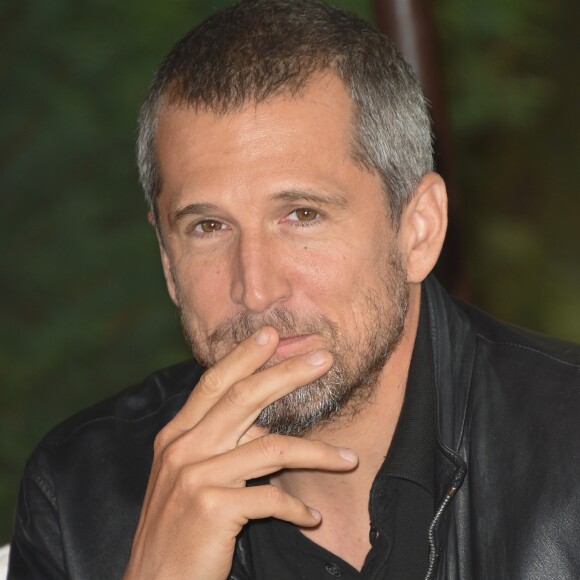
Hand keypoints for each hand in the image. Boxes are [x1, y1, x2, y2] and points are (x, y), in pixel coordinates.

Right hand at [123, 326, 357, 579]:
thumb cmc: (176, 530)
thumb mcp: (185, 478)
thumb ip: (216, 445)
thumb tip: (262, 423)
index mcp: (175, 436)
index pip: (214, 383)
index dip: (244, 356)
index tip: (272, 335)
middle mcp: (183, 449)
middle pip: (244, 397)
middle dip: (288, 373)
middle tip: (323, 358)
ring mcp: (196, 477)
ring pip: (272, 447)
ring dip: (319, 454)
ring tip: (349, 459)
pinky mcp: (213, 509)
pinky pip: (271, 498)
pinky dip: (296, 508)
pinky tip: (311, 518)